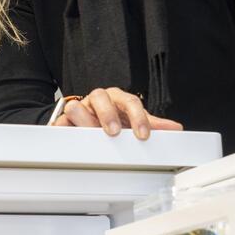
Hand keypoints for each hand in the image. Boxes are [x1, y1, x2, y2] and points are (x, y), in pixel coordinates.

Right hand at [53, 87, 183, 140]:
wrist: (87, 120)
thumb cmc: (112, 119)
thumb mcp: (132, 120)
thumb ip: (152, 124)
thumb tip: (174, 128)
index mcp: (117, 98)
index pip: (129, 101)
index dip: (138, 117)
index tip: (143, 135)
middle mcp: (98, 100)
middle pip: (101, 96)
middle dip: (107, 114)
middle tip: (114, 132)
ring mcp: (80, 109)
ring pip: (76, 106)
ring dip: (84, 121)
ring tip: (91, 135)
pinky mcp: (63, 121)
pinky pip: (59, 122)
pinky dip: (64, 130)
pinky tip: (70, 138)